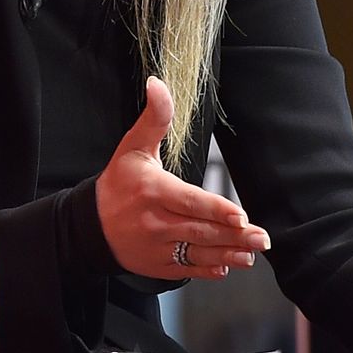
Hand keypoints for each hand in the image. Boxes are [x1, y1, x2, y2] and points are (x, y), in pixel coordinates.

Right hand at [95, 76, 270, 279]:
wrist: (89, 225)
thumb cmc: (118, 183)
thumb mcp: (132, 146)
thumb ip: (154, 118)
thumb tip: (157, 83)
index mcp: (153, 191)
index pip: (190, 202)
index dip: (216, 210)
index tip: (240, 216)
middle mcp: (155, 222)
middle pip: (201, 230)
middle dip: (234, 235)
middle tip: (262, 238)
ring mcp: (157, 247)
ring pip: (198, 252)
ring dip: (228, 254)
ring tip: (251, 254)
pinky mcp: (158, 265)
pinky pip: (187, 269)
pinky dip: (207, 269)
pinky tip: (226, 266)